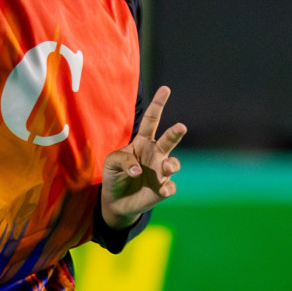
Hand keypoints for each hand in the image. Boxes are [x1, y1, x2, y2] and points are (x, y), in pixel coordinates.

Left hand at [100, 86, 185, 230]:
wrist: (116, 202)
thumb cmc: (114, 176)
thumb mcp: (110, 163)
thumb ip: (123, 160)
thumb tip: (138, 169)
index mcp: (142, 142)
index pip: (151, 120)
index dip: (158, 104)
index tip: (166, 89)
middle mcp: (155, 154)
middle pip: (168, 139)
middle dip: (175, 132)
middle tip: (181, 127)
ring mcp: (160, 171)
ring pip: (173, 163)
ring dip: (172, 164)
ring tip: (166, 167)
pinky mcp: (162, 188)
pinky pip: (171, 186)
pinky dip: (168, 187)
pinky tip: (161, 190)